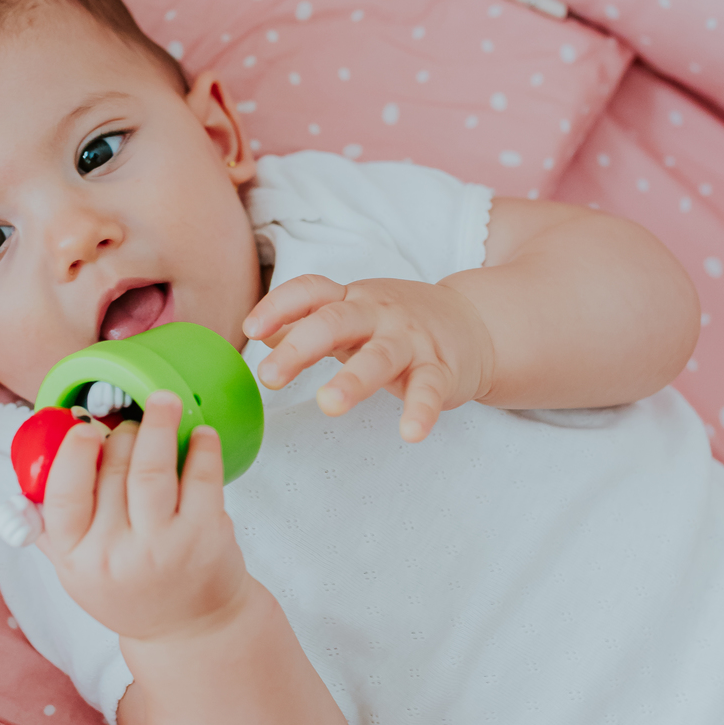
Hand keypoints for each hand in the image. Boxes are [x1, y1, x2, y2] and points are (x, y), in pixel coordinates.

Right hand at [34, 391, 248, 643]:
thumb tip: (25, 472)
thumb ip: (48, 525)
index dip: (72, 455)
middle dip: (121, 435)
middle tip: (129, 423)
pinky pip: (201, 478)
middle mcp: (117, 554)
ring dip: (158, 424)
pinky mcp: (205, 536)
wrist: (189, 631)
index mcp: (76, 557)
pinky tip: (199, 435)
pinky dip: (201, 448)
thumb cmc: (129, 591)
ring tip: (164, 401)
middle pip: (113, 472)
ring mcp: (163, 546)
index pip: (63, 497)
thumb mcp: (77, 570)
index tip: (83, 428)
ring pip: (153, 468)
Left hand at [242, 273, 494, 441]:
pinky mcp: (441, 369)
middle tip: (269, 378)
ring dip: (353, 380)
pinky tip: (410, 433)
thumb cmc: (396, 323)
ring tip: (328, 404)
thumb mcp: (351, 314)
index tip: (250, 329)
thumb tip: (261, 335)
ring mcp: (410, 340)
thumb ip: (307, 324)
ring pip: (379, 357)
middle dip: (300, 348)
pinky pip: (430, 389)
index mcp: (350, 300)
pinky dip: (421, 411)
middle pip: (335, 322)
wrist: (473, 323)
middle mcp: (378, 314)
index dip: (279, 306)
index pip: (310, 291)